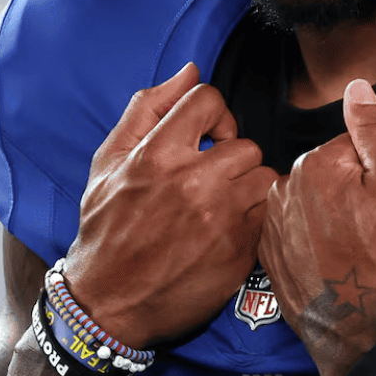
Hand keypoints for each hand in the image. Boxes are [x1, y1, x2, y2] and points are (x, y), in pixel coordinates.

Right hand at [61, 63, 277, 346]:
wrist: (109, 303)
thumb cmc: (106, 229)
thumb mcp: (108, 161)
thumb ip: (148, 109)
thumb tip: (190, 71)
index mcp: (156, 155)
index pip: (208, 100)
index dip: (212, 115)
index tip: (205, 137)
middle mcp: (192, 183)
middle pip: (245, 143)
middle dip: (231, 157)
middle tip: (212, 178)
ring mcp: (220, 219)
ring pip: (265, 178)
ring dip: (248, 188)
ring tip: (223, 204)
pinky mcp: (239, 251)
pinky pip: (269, 215)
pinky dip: (254, 219)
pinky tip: (229, 229)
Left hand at [260, 79, 375, 375]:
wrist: (354, 323)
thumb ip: (373, 131)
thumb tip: (358, 87)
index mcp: (315, 163)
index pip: (347, 149)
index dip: (370, 175)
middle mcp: (283, 187)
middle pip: (322, 174)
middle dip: (344, 193)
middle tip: (365, 229)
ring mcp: (270, 222)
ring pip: (304, 203)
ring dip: (322, 217)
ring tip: (346, 248)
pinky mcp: (264, 253)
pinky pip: (289, 233)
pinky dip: (305, 242)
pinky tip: (325, 260)